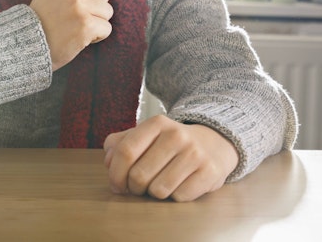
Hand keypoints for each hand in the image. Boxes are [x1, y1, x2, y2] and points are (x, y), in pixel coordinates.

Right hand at [29, 0, 113, 70]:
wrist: (29, 47)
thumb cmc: (43, 23)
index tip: (68, 11)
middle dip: (94, 11)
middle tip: (73, 22)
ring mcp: (78, 6)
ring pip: (107, 11)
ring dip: (96, 23)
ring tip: (76, 29)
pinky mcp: (86, 24)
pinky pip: (107, 28)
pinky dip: (97, 37)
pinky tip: (80, 39)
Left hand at [103, 115, 239, 201]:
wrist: (214, 143)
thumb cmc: (170, 144)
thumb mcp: (146, 135)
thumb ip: (120, 144)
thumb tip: (108, 163)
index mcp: (156, 123)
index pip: (125, 152)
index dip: (115, 174)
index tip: (117, 185)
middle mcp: (176, 135)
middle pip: (139, 175)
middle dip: (134, 188)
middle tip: (140, 186)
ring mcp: (194, 153)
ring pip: (158, 190)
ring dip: (155, 193)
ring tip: (161, 183)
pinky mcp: (209, 172)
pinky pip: (179, 197)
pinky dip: (175, 197)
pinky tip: (180, 184)